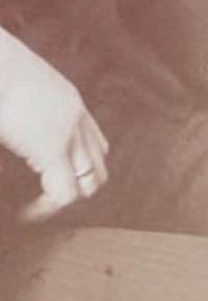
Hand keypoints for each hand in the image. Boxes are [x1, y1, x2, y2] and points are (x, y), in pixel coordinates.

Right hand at [0, 28, 107, 221]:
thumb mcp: (15, 86)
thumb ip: (24, 112)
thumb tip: (19, 127)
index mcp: (69, 101)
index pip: (95, 143)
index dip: (82, 166)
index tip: (53, 178)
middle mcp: (77, 118)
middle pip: (99, 166)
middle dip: (80, 186)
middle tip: (51, 198)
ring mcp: (68, 134)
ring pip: (89, 182)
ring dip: (67, 198)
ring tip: (41, 208)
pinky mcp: (52, 149)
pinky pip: (64, 194)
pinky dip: (47, 209)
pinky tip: (28, 214)